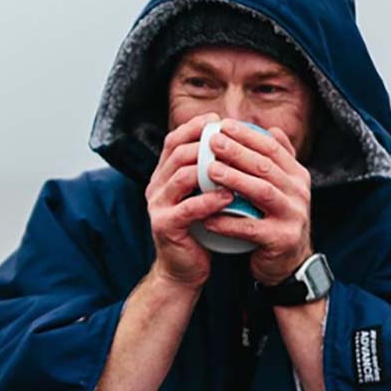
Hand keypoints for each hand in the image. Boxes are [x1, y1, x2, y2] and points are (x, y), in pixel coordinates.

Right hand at [145, 112, 235, 288]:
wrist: (184, 269)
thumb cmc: (199, 230)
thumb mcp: (201, 196)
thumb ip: (209, 172)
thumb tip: (234, 141)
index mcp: (163, 176)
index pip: (173, 141)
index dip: (193, 127)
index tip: (218, 121)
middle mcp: (155, 186)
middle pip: (177, 153)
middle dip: (205, 144)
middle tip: (231, 141)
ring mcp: (157, 206)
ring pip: (181, 176)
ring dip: (209, 169)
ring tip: (234, 167)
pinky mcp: (164, 226)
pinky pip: (188, 208)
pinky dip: (209, 201)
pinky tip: (229, 198)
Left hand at [201, 119, 313, 284]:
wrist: (287, 261)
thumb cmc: (275, 217)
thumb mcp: (282, 187)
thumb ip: (278, 160)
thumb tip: (270, 129)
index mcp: (298, 176)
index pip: (272, 148)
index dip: (248, 135)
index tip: (223, 125)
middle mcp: (300, 193)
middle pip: (265, 166)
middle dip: (238, 152)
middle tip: (212, 142)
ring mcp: (293, 216)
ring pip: (262, 192)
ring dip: (235, 179)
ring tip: (209, 170)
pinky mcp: (281, 239)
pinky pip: (250, 228)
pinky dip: (228, 221)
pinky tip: (207, 216)